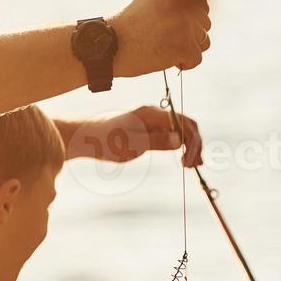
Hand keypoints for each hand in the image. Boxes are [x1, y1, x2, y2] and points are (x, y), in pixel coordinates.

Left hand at [66, 106, 203, 167]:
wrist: (85, 137)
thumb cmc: (104, 139)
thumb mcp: (129, 143)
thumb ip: (155, 141)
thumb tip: (178, 139)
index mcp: (152, 114)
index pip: (184, 123)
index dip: (192, 142)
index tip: (188, 162)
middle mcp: (155, 115)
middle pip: (186, 125)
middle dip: (195, 144)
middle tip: (195, 166)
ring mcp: (153, 123)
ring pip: (181, 131)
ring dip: (190, 146)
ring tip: (192, 165)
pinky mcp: (149, 132)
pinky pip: (171, 136)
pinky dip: (181, 147)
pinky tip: (183, 159)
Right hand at [110, 0, 211, 75]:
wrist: (108, 45)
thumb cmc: (127, 29)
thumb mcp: (151, 5)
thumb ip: (175, 6)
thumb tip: (202, 20)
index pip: (199, 5)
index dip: (189, 22)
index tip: (171, 30)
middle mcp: (182, 0)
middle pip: (204, 23)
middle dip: (190, 37)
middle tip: (166, 43)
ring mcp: (184, 22)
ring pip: (204, 41)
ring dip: (188, 50)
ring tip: (164, 50)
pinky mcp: (184, 44)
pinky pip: (197, 58)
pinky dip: (185, 64)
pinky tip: (167, 61)